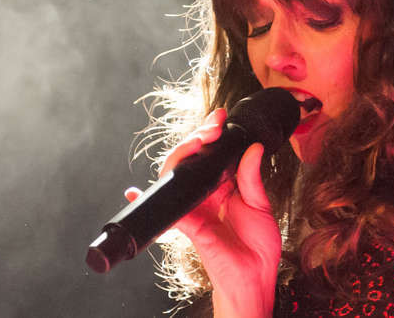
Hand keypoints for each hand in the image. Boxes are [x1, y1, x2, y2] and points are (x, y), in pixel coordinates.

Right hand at [125, 109, 280, 317]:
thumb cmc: (258, 245)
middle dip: (197, 136)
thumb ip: (252, 177)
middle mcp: (205, 192)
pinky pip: (165, 209)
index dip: (211, 133)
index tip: (220, 117)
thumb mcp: (259, 204)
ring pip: (175, 174)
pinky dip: (145, 197)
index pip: (211, 153)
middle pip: (190, 158)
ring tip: (197, 141)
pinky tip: (133, 189)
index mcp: (223, 184)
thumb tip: (253, 148)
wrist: (254, 276)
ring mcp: (194, 206)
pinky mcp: (187, 224)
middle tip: (212, 126)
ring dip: (182, 154)